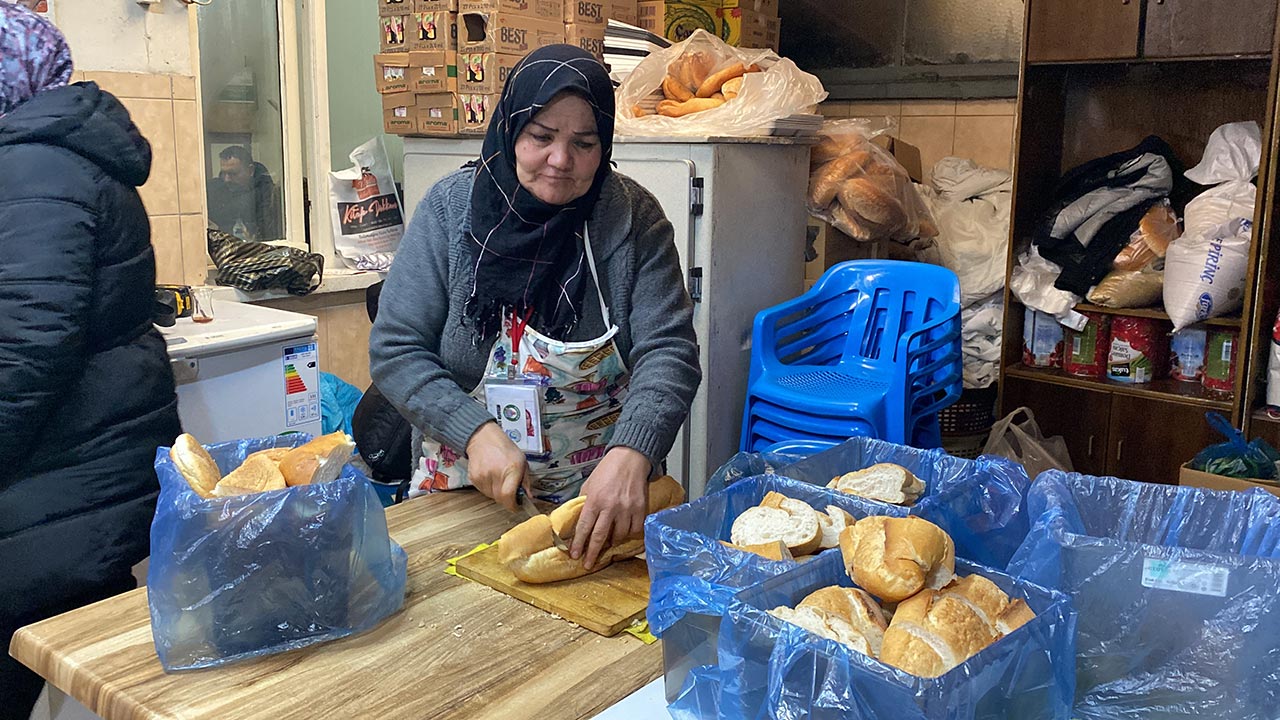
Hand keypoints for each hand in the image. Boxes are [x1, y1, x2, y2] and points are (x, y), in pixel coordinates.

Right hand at [465, 422, 528, 512]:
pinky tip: (490, 476)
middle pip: (500, 499)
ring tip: (499, 478)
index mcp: (511, 469)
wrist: (483, 438)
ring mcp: (483, 476)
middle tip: (509, 491)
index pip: (508, 496)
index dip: (512, 505)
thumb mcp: (522, 461)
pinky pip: (483, 491)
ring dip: (496, 493)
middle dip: (506, 499)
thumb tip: (529, 496)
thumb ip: (526, 481)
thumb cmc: (505, 448)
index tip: (516, 506)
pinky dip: (488, 488)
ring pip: (491, 496)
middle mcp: (496, 473)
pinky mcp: (474, 478)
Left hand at [572, 447, 651, 569]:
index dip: (578, 543)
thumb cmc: (608, 470)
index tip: (574, 555)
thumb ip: (584, 502)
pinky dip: (629, 534)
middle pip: (600, 536)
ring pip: (619, 536)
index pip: (584, 527)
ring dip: (612, 542)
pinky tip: (624, 532)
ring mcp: (627, 509)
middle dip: (592, 553)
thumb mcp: (589, 484)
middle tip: (587, 564)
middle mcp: (610, 507)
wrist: (630, 459)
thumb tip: (578, 519)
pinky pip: (634, 529)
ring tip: (608, 543)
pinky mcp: (640, 509)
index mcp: (595, 500)